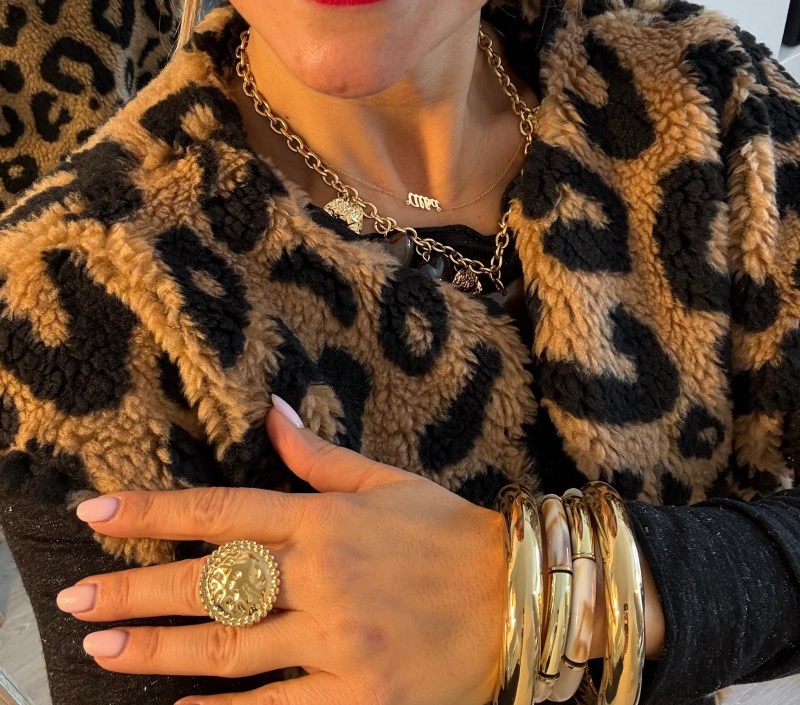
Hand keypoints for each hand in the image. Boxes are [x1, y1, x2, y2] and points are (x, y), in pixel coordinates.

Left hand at [57, 397, 506, 704]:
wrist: (519, 598)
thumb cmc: (448, 534)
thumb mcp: (386, 483)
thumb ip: (318, 457)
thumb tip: (271, 413)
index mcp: (328, 519)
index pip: (224, 509)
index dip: (154, 509)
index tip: (97, 511)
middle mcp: (326, 576)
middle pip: (212, 583)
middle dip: (135, 588)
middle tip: (74, 598)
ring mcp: (340, 641)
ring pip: (231, 649)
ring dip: (160, 649)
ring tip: (104, 647)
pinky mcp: (359, 696)